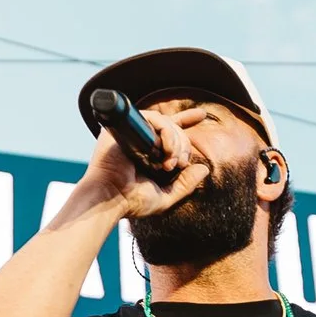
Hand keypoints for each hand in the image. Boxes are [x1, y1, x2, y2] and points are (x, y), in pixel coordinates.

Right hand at [69, 105, 212, 221]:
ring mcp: (134, 132)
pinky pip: (152, 118)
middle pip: (174, 128)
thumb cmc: (132, 201)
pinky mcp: (125, 126)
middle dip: (184, 146)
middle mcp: (142, 140)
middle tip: (180, 164)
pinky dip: (165, 132)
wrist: (111, 199)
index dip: (187, 120)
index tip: (202, 115)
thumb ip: (186, 184)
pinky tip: (163, 150)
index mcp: (150, 152)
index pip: (171, 130)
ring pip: (166, 122)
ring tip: (170, 162)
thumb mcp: (166, 196)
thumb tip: (204, 169)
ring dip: (175, 142)